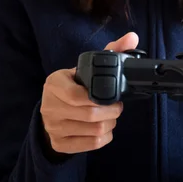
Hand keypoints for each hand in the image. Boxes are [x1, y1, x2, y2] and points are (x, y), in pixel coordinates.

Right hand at [40, 31, 138, 153]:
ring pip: (93, 131)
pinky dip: (105, 137)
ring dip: (110, 124)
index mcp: (54, 84)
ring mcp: (53, 127)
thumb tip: (132, 37)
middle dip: (112, 112)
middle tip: (117, 107)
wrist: (53, 110)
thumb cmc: (74, 85)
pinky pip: (90, 144)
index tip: (113, 96)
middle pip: (89, 115)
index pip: (75, 95)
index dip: (100, 98)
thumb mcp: (85, 68)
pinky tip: (105, 128)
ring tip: (111, 116)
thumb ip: (110, 51)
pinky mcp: (59, 143)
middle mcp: (50, 106)